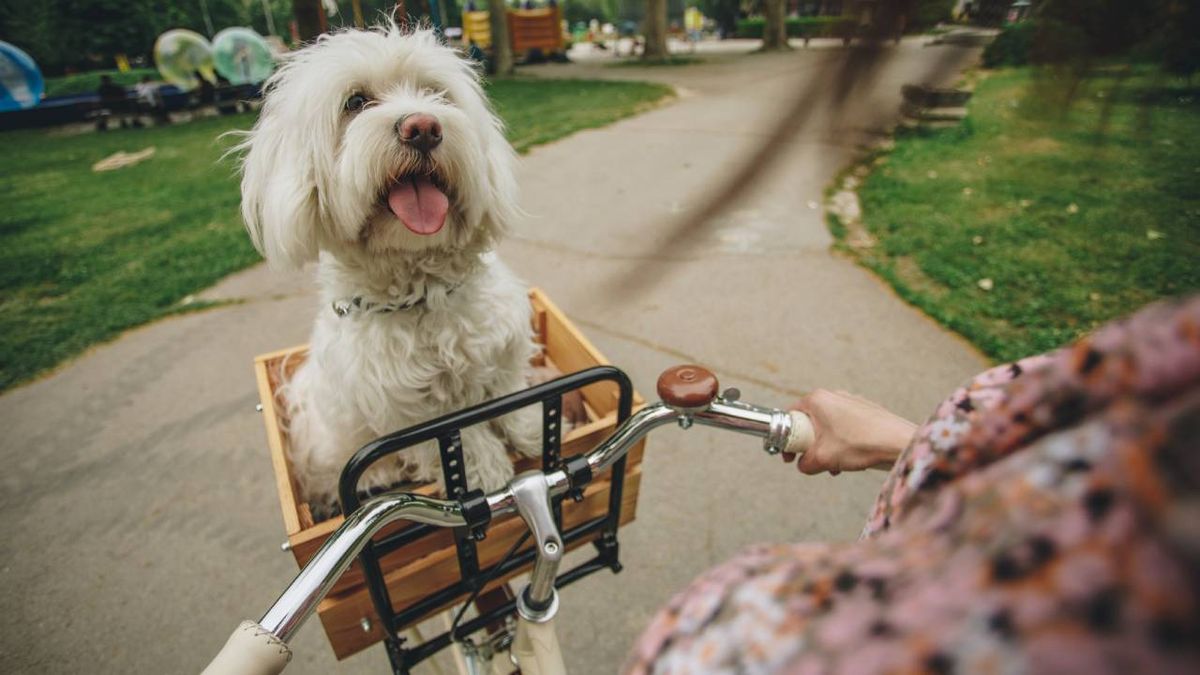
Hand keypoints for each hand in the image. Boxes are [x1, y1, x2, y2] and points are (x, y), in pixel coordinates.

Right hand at [782, 389, 915, 474]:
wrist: (899, 443)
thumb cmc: (860, 445)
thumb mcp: (822, 458)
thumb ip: (804, 463)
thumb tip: (803, 465)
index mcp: (817, 399)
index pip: (790, 415)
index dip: (786, 438)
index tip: (790, 455)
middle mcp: (833, 395)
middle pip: (810, 422)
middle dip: (809, 445)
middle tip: (812, 461)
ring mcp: (851, 401)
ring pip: (828, 427)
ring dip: (827, 448)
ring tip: (835, 466)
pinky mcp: (865, 411)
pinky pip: (845, 427)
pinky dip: (842, 443)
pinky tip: (850, 460)